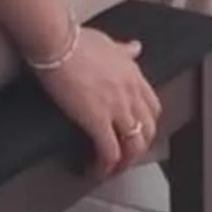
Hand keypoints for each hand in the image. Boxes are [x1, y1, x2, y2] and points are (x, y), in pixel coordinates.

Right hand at [37, 25, 161, 177]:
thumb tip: (134, 48)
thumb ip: (123, 49)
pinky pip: (109, 152)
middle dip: (138, 148)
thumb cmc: (76, 40)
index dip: (146, 124)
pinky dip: (105, 166)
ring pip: (133, 146)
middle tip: (125, 156)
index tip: (137, 132)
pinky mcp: (97, 121)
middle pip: (147, 130)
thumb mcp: (108, 41)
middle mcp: (130, 93)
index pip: (152, 107)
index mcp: (133, 75)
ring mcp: (117, 108)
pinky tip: (96, 171)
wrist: (59, 44)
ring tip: (112, 169)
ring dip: (124, 162)